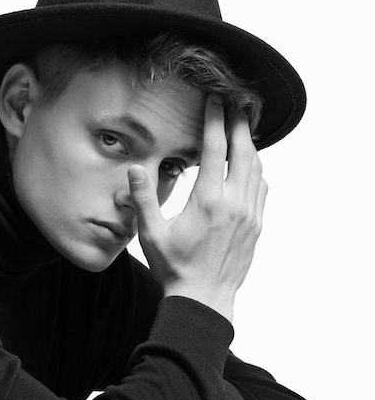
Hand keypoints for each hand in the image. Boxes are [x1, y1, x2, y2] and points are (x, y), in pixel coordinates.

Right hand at [128, 94, 267, 321]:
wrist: (204, 299)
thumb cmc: (175, 267)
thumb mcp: (151, 233)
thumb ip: (143, 198)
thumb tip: (136, 168)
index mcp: (208, 200)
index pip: (215, 148)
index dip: (215, 120)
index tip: (215, 100)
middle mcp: (234, 203)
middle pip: (243, 151)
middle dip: (239, 124)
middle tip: (236, 103)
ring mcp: (249, 214)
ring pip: (256, 168)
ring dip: (250, 145)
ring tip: (243, 128)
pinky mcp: (256, 225)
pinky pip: (262, 188)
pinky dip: (257, 170)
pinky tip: (250, 165)